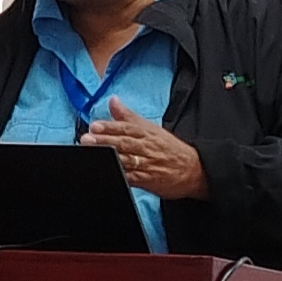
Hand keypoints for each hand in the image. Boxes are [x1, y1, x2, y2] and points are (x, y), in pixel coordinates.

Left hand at [85, 99, 206, 200]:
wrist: (194, 169)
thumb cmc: (170, 148)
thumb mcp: (151, 128)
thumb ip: (128, 116)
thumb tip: (113, 100)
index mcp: (147, 133)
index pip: (127, 127)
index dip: (110, 126)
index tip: (95, 125)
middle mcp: (147, 147)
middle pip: (124, 143)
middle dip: (105, 140)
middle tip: (87, 138)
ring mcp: (147, 165)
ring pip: (126, 159)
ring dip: (109, 156)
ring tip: (93, 152)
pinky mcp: (147, 180)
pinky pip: (131, 177)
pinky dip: (120, 174)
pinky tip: (108, 171)